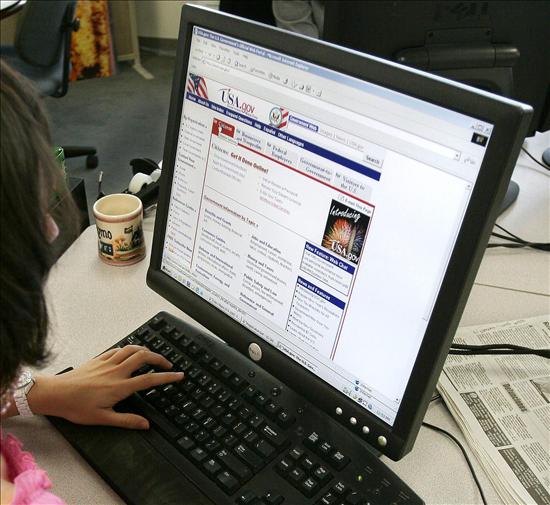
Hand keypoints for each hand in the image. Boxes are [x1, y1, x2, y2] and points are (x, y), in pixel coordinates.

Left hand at [28, 346, 183, 429]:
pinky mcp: (98, 359)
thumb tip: (145, 424)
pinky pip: (118, 349)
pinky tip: (129, 353)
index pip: (149, 379)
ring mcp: (107, 363)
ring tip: (152, 356)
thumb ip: (126, 421)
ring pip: (132, 349)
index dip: (167, 377)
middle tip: (167, 364)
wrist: (55, 393)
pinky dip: (128, 349)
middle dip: (159, 358)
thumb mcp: (102, 419)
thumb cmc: (76, 407)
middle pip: (144, 357)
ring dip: (145, 350)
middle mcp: (116, 371)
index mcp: (120, 387)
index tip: (178, 375)